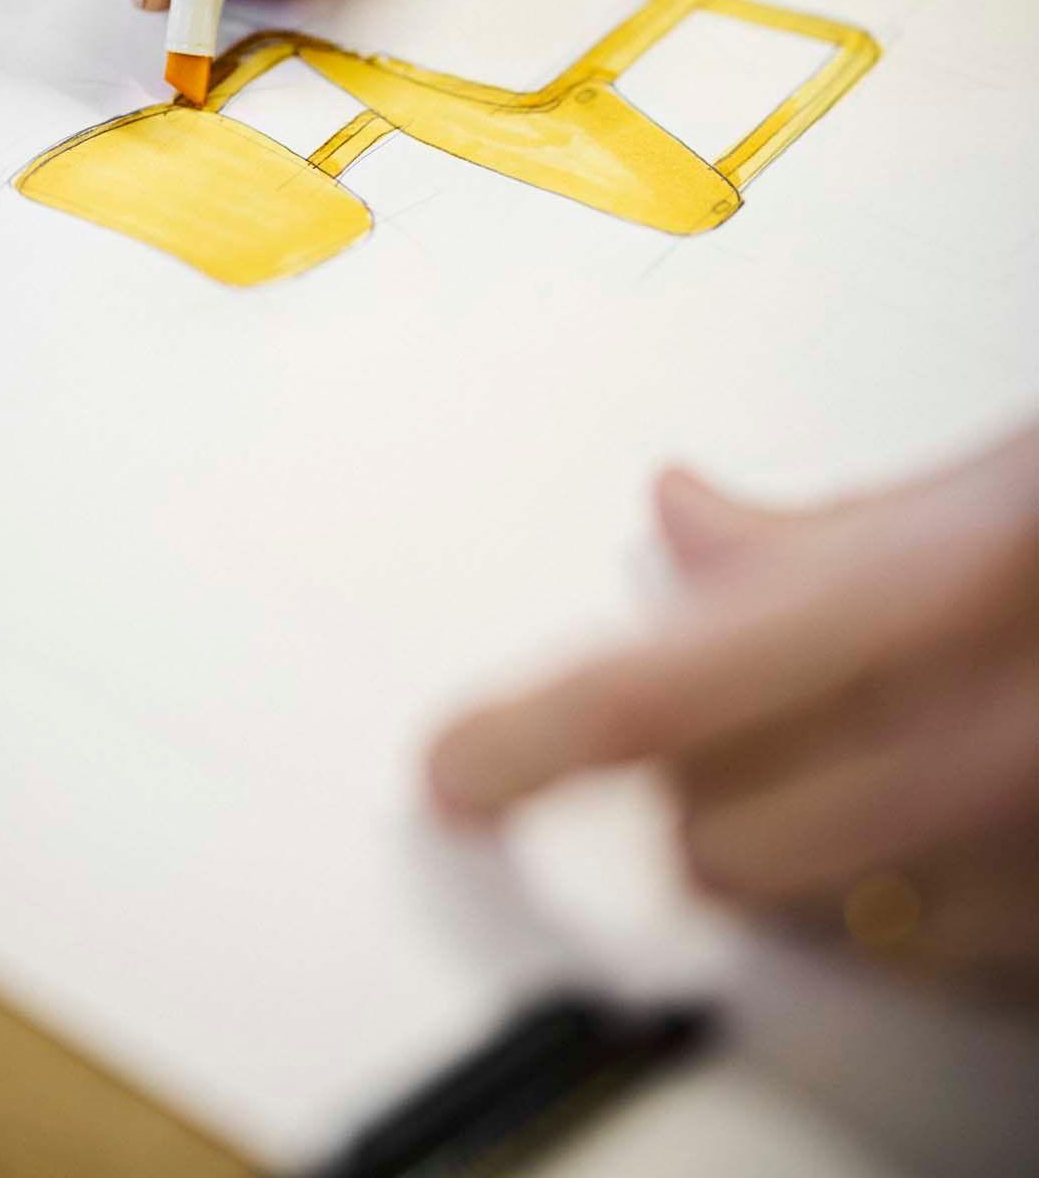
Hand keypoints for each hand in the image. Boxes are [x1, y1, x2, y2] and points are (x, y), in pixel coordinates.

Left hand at [428, 424, 1038, 1003]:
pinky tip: (969, 801)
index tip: (457, 768)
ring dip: (809, 839)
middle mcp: (979, 759)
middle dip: (708, 777)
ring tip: (892, 736)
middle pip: (716, 835)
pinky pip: (930, 950)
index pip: (657, 693)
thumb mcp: (994, 487)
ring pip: (817, 909)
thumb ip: (825, 527)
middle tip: (747, 702)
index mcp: (929, 608)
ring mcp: (1033, 864)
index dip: (532, 736)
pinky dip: (909, 890)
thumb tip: (683, 523)